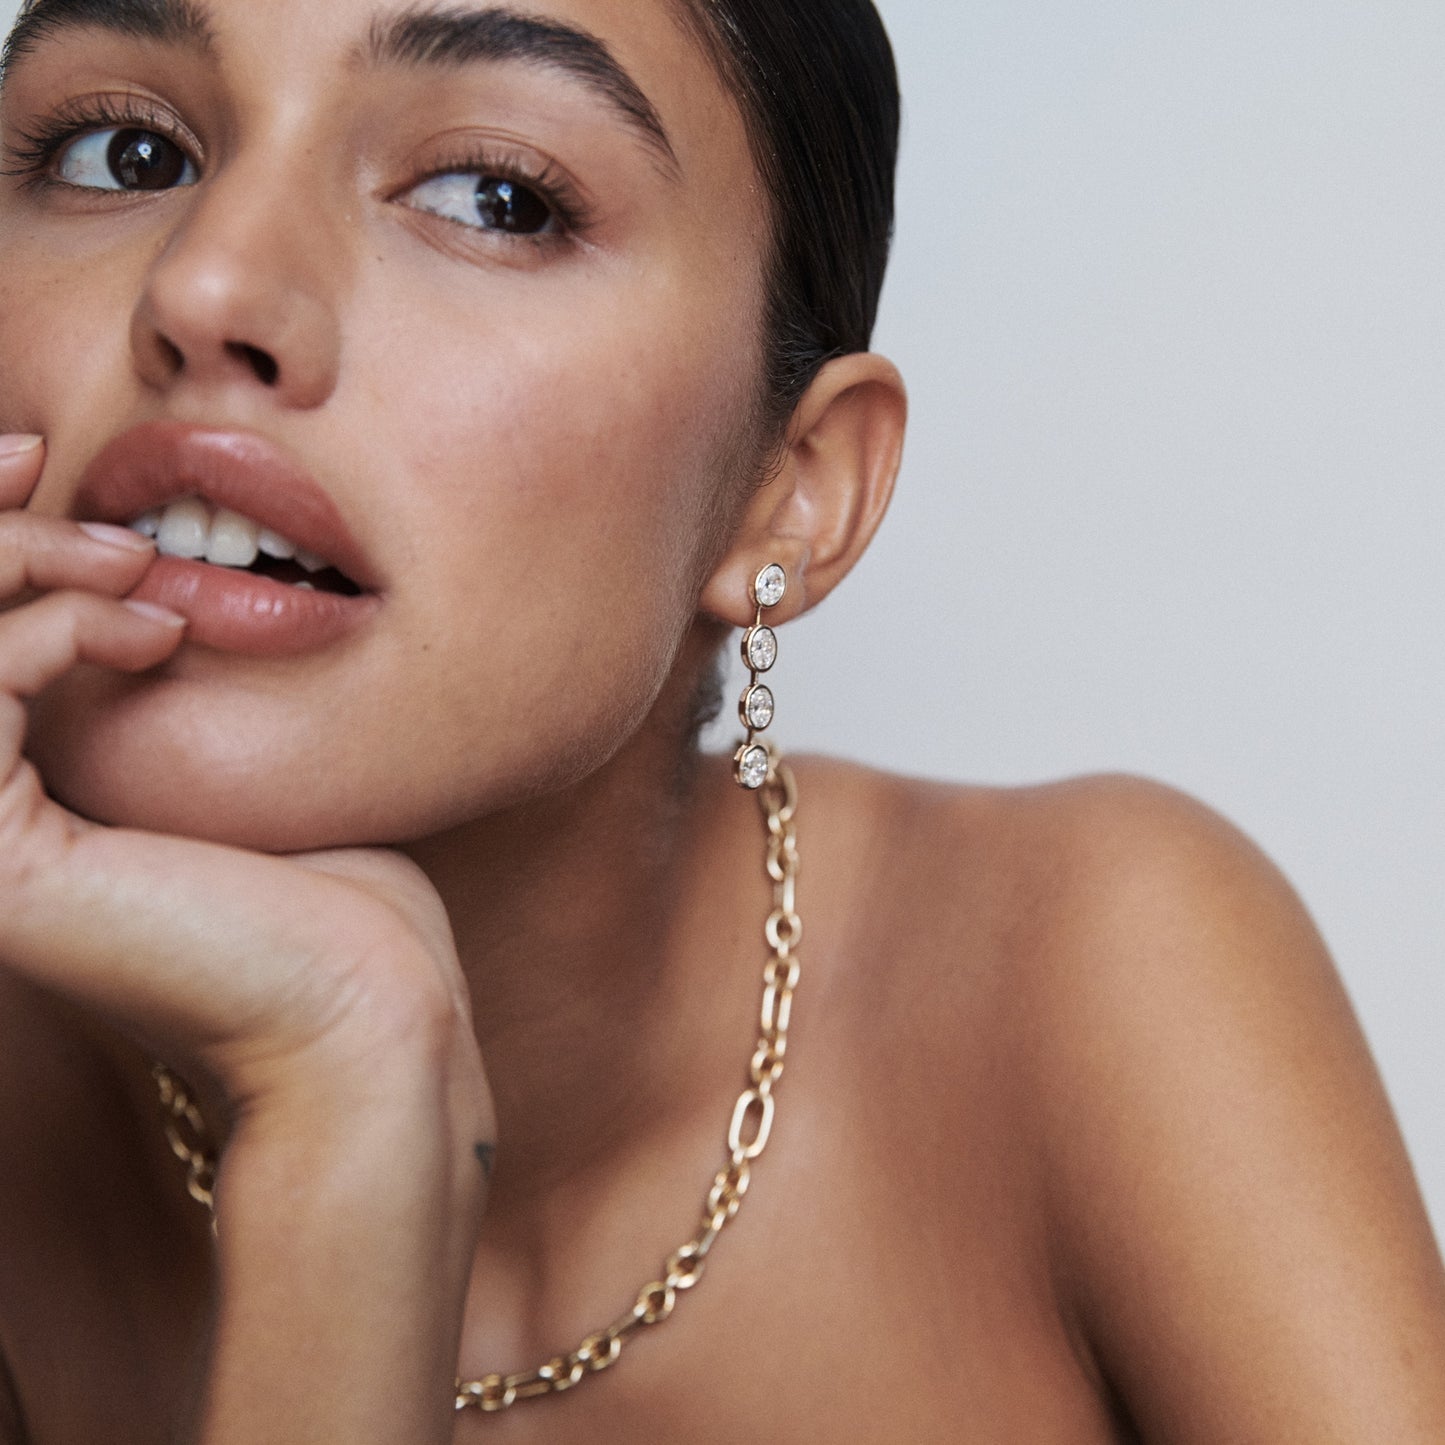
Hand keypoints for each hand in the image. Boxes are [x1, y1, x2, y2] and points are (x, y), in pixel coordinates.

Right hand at [0, 432, 488, 1125]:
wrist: (364, 1008)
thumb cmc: (326, 894)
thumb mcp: (220, 755)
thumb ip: (142, 676)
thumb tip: (132, 569)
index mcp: (11, 810)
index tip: (28, 459)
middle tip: (40, 462)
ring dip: (6, 559)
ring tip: (130, 554)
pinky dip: (48, 626)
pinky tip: (149, 626)